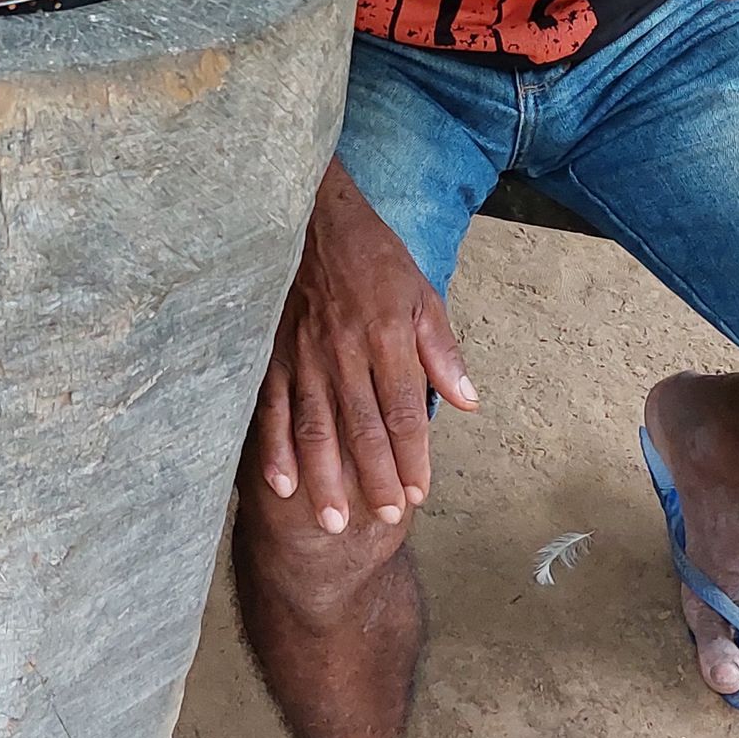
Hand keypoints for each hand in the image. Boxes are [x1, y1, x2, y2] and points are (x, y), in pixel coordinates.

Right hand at [254, 162, 477, 533]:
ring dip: (325, 479)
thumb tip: (468, 402)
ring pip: (315, 428)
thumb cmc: (372, 256)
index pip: (404, 410)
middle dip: (374, 478)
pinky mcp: (270, 354)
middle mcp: (345, 352)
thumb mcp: (421, 293)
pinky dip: (275, 450)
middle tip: (384, 518)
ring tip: (335, 522)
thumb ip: (441, 352)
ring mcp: (303, 356)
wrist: (311, 215)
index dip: (413, 456)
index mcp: (387, 338)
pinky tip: (282, 486)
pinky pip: (270, 409)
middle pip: (362, 428)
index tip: (419, 494)